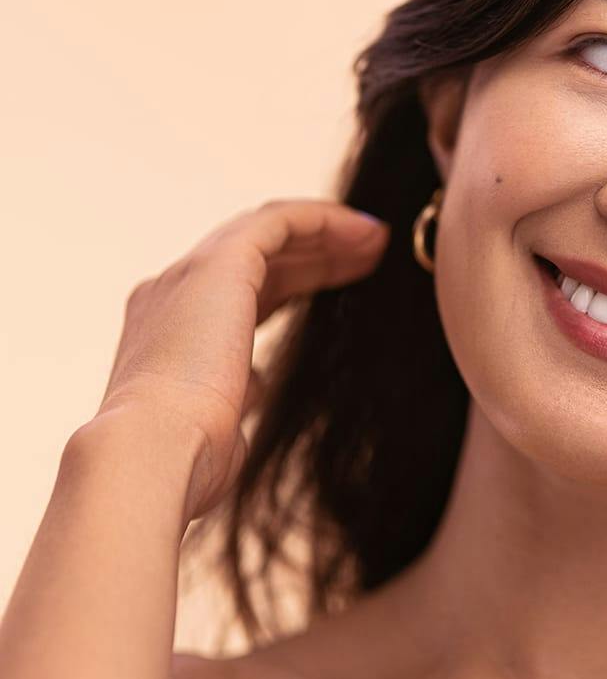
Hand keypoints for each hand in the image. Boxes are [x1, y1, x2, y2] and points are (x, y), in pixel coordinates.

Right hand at [93, 199, 389, 524]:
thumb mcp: (225, 420)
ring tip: (377, 241)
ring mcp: (190, 276)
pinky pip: (277, 222)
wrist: (156, 454)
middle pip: (259, 258)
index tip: (346, 282)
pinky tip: (364, 231)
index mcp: (171, 332)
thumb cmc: (191, 459)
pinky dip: (322, 220)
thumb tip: (259, 382)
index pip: (242, 292)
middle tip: (370, 256)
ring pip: (268, 233)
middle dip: (316, 254)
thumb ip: (242, 391)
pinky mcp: (218, 267)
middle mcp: (172, 294)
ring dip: (325, 234)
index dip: (297, 281)